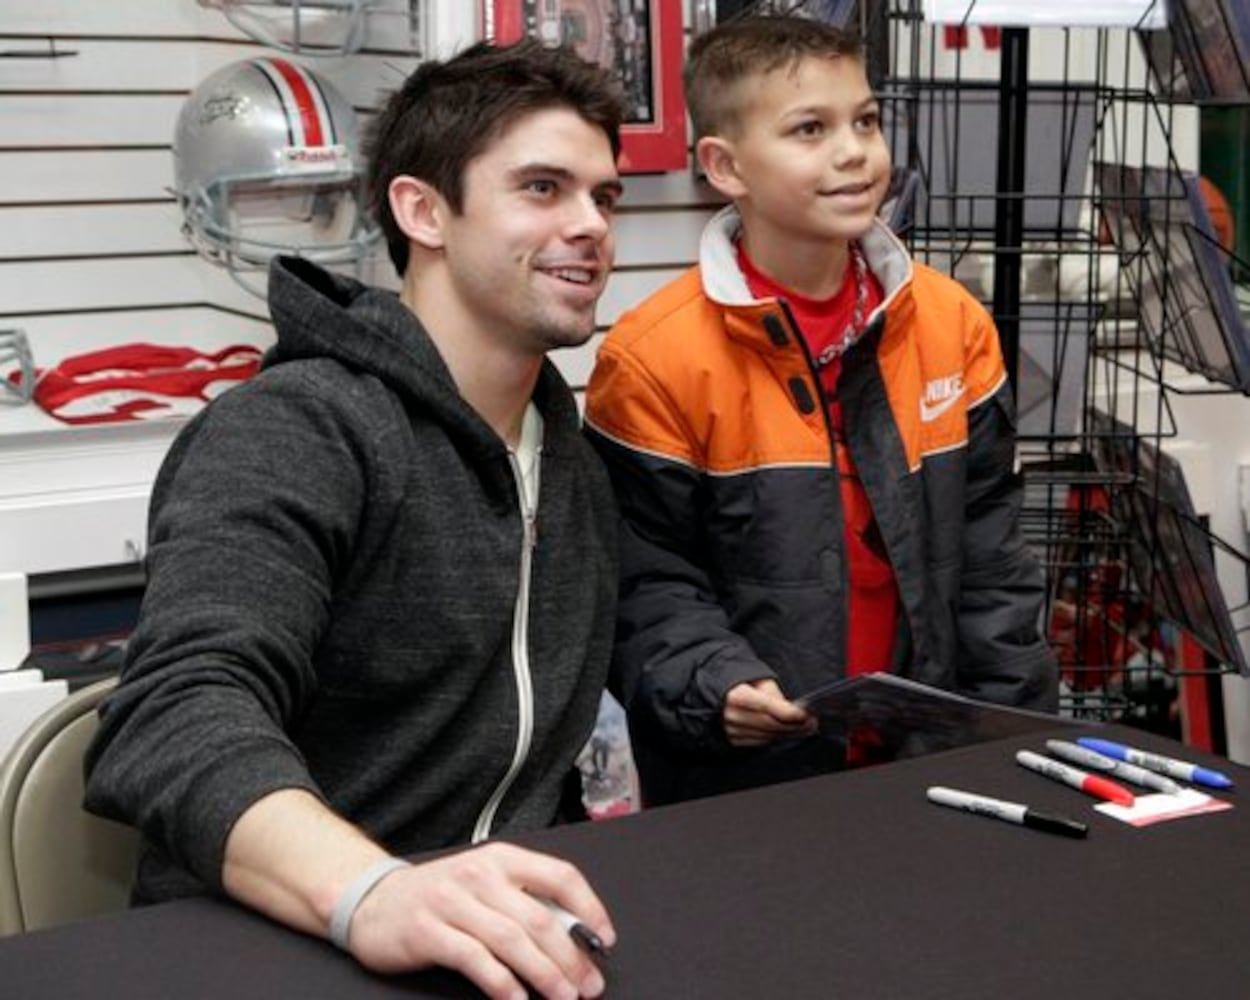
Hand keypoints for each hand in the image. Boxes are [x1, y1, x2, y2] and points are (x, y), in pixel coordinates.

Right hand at [347, 842, 614, 999]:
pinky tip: (518, 999)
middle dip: (572, 956)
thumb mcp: (484, 884)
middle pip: (540, 917)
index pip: (560, 876)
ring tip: (563, 996)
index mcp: (501, 859)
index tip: (603, 940)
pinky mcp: (429, 932)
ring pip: (512, 940)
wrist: (374, 901)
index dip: (589, 909)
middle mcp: (479, 875)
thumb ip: (524, 900)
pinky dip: (502, 983)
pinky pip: (475, 960)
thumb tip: (575, 935)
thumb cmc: (439, 895)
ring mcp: (452, 903)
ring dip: (545, 973)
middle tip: (590, 984)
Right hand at [723, 678, 815, 746]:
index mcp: (737, 696)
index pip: (769, 708)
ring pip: (768, 736)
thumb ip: (774, 694)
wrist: (713, 691)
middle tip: (811, 723)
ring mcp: (732, 730)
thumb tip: (792, 709)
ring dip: (788, 734)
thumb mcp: (757, 679)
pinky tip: (786, 733)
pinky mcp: (734, 740)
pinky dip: (776, 738)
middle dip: (794, 725)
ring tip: (804, 729)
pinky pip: (760, 743)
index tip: (806, 714)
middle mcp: (733, 715)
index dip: (790, 713)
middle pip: (771, 725)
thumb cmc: (738, 682)